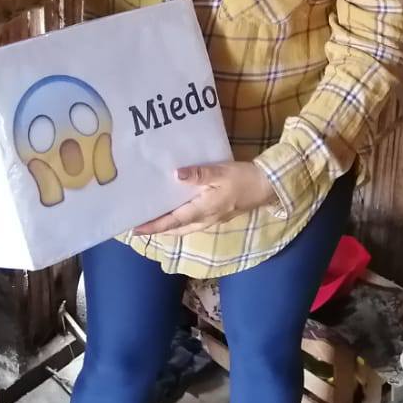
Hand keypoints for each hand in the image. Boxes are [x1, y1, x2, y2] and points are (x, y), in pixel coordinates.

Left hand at [133, 162, 276, 236]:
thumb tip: (175, 174)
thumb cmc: (243, 178)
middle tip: (139, 226)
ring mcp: (213, 219)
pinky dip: (180, 222)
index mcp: (203, 210)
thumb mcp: (221, 172)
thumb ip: (198, 174)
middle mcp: (205, 219)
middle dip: (158, 229)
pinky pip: (193, 223)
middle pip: (176, 229)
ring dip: (169, 227)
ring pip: (185, 228)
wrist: (267, 186)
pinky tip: (177, 213)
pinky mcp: (218, 215)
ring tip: (154, 221)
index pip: (173, 221)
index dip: (153, 225)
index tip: (135, 228)